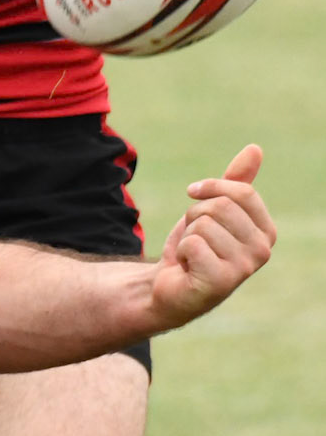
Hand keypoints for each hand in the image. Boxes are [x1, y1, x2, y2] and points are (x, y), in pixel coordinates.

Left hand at [149, 145, 274, 329]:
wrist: (168, 287)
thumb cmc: (194, 249)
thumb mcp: (213, 210)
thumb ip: (234, 183)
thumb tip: (255, 149)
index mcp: (266, 232)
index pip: (241, 192)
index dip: (210, 188)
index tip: (193, 195)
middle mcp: (261, 251)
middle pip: (220, 207)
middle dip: (195, 217)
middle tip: (194, 239)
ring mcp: (243, 268)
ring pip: (204, 225)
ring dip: (187, 236)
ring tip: (191, 255)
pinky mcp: (220, 282)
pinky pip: (193, 244)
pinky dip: (181, 252)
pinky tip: (186, 268)